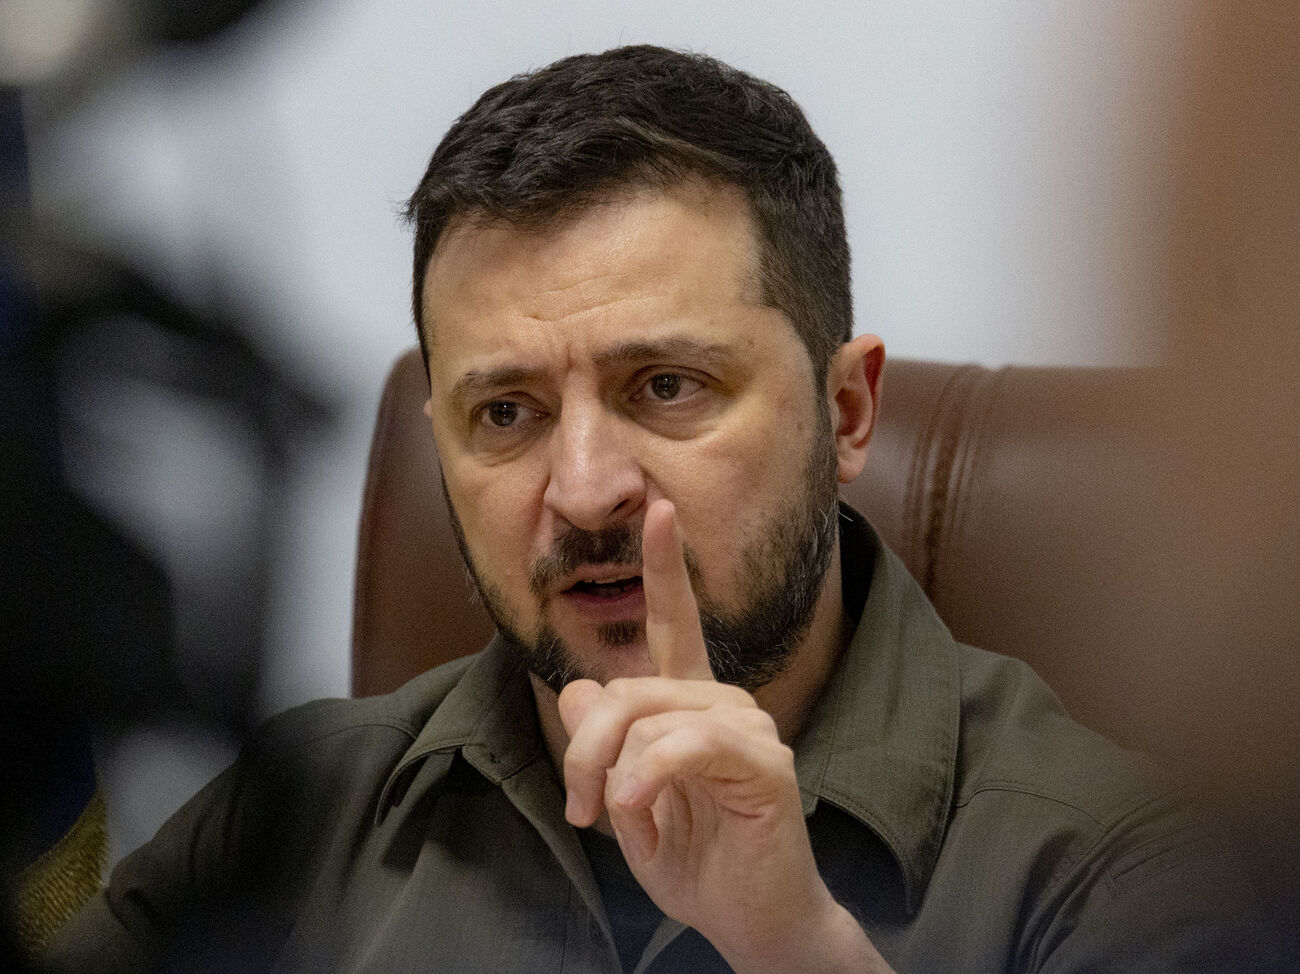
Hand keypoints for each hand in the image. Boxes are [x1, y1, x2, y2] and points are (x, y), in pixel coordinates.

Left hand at [557, 500, 890, 972]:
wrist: (750, 921)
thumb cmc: (696, 859)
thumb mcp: (626, 800)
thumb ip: (604, 743)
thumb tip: (583, 685)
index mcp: (692, 703)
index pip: (677, 623)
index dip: (666, 567)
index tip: (659, 509)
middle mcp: (725, 701)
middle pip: (628, 687)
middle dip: (583, 746)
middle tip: (578, 806)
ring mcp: (750, 728)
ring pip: (649, 714)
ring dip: (610, 770)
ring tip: (609, 817)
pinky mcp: (765, 763)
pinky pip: (686, 745)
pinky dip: (646, 777)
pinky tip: (636, 811)